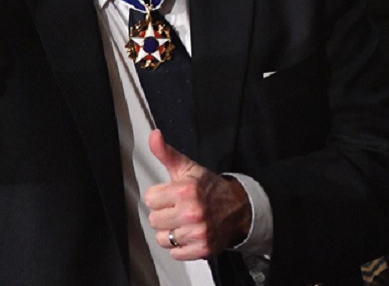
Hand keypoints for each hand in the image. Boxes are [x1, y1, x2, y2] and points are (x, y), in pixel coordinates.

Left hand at [144, 130, 251, 259]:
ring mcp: (198, 232)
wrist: (238, 207)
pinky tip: (190, 233)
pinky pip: (175, 253)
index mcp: (186, 190)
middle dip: (164, 214)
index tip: (171, 195)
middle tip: (178, 208)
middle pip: (154, 220)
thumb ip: (166, 153)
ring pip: (163, 238)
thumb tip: (154, 136)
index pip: (150, 199)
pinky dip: (181, 246)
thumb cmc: (210, 188)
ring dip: (171, 232)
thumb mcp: (188, 167)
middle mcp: (192, 212)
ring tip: (184, 222)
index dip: (159, 196)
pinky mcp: (203, 248)